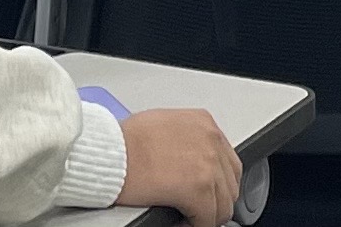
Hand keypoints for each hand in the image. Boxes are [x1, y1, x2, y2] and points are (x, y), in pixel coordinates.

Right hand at [114, 109, 241, 226]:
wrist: (110, 151)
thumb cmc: (124, 140)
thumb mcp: (165, 126)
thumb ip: (186, 141)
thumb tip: (189, 161)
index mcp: (204, 123)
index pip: (227, 161)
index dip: (216, 182)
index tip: (206, 193)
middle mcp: (211, 141)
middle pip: (230, 184)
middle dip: (215, 200)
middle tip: (197, 209)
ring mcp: (209, 165)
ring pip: (223, 205)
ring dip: (208, 214)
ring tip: (189, 217)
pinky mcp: (198, 188)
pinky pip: (208, 219)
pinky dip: (197, 224)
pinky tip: (181, 222)